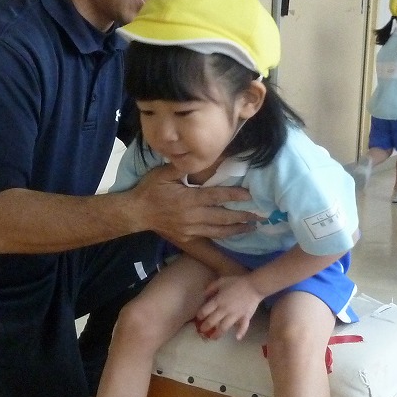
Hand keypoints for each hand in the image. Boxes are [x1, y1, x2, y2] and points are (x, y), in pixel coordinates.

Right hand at [132, 165, 255, 243]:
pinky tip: (233, 234)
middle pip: (223, 217)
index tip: (250, 195)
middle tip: (260, 215)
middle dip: (243, 216)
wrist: (136, 213)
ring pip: (218, 231)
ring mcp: (190, 230)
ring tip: (252, 227)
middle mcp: (192, 217)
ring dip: (237, 229)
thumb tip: (201, 157)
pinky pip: (209, 238)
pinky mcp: (187, 238)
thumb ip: (183, 167)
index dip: (235, 195)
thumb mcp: (164, 174)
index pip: (216, 196)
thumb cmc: (150, 190)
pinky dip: (223, 237)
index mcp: (188, 199)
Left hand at [195, 275, 263, 340]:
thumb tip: (204, 295)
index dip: (200, 315)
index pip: (205, 311)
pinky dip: (240, 333)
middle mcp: (225, 310)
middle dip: (205, 327)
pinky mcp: (245, 317)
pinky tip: (237, 338)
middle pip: (212, 321)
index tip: (198, 318)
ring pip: (224, 327)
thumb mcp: (221, 281)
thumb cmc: (237, 282)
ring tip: (213, 338)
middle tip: (202, 331)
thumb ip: (211, 288)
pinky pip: (243, 327)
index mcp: (218, 300)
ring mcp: (235, 315)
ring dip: (217, 334)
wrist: (254, 285)